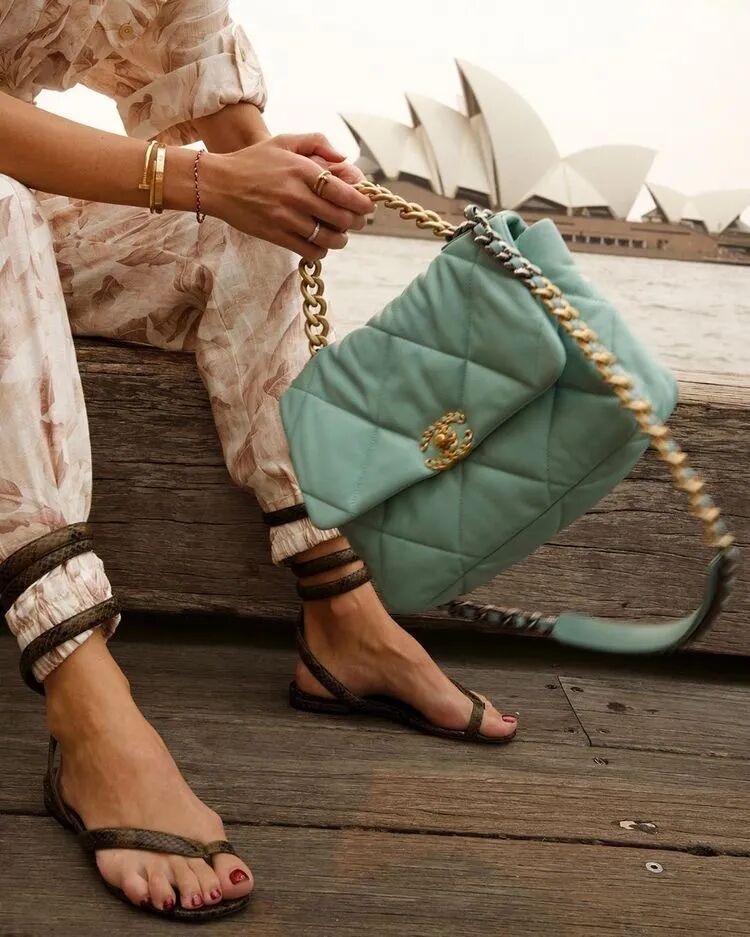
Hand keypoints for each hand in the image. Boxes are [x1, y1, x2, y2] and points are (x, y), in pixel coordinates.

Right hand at [202, 133, 373, 260]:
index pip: (344, 191)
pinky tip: (320, 243)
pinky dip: (321, 250)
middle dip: (356, 222)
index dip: (362, 202)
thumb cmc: (254, 161)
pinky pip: (310, 250)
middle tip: (356, 221)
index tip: (367, 206)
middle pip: (341, 217)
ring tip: (339, 235)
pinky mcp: (276, 235)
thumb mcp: (284, 141)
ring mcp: (286, 218)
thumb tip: (344, 158)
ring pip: (329, 238)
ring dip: (341, 239)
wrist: (219, 184)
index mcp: (302, 170)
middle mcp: (296, 195)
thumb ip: (317, 143)